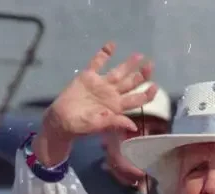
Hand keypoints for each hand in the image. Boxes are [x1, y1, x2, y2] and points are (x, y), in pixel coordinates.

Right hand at [36, 42, 156, 164]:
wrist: (60, 120)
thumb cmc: (79, 126)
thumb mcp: (97, 126)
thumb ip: (114, 122)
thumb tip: (133, 125)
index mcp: (116, 107)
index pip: (136, 100)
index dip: (146, 94)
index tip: (155, 86)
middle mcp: (112, 94)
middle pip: (130, 83)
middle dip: (142, 75)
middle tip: (151, 65)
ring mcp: (100, 84)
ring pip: (118, 72)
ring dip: (128, 64)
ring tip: (139, 55)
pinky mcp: (87, 77)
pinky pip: (97, 63)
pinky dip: (104, 54)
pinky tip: (111, 45)